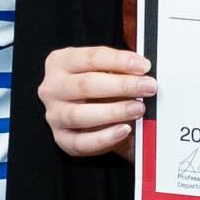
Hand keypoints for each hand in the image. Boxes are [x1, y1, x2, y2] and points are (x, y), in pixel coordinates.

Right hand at [40, 45, 155, 157]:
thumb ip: (120, 69)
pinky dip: (105, 138)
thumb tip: (143, 73)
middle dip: (122, 85)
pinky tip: (124, 130)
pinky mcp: (62, 139)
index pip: (91, 58)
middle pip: (86, 85)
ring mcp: (55, 114)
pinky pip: (81, 142)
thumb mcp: (105, 71)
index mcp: (60, 62)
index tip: (144, 66)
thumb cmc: (97, 88)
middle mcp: (52, 88)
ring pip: (80, 114)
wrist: (88, 113)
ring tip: (138, 109)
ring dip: (114, 111)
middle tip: (148, 87)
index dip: (119, 61)